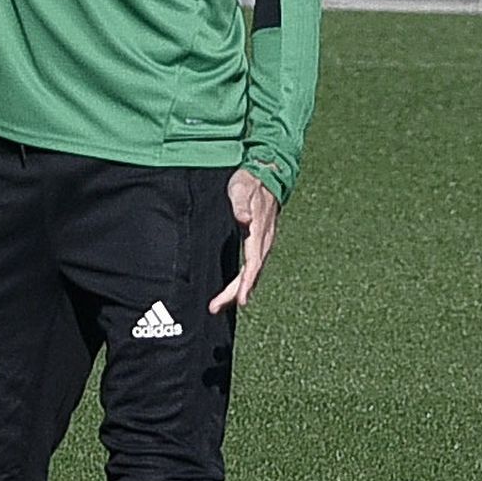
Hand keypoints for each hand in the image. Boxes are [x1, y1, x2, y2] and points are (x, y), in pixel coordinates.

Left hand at [208, 170, 280, 312]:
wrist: (266, 173)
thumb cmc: (250, 181)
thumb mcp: (241, 188)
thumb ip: (242, 204)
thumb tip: (246, 220)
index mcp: (259, 231)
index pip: (253, 263)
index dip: (247, 283)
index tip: (240, 300)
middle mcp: (264, 241)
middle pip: (252, 274)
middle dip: (236, 293)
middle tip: (216, 307)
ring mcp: (263, 242)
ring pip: (253, 273)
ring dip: (239, 290)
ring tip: (221, 305)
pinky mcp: (259, 241)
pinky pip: (253, 266)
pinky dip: (245, 280)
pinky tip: (236, 289)